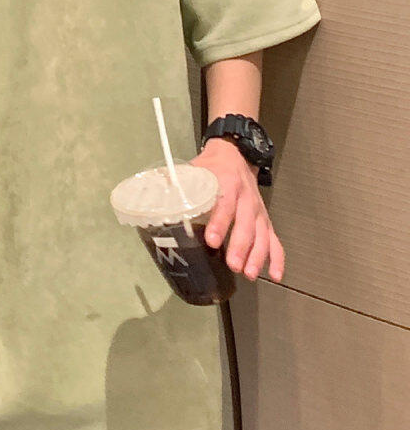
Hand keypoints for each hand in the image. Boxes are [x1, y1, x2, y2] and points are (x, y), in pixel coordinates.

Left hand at [188, 138, 284, 282]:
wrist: (235, 154)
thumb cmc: (210, 167)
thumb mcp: (194, 170)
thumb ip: (178, 185)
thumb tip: (153, 201)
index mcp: (227, 184)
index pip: (225, 205)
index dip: (219, 223)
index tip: (211, 241)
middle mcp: (246, 199)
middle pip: (246, 224)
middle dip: (240, 246)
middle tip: (232, 265)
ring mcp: (258, 211)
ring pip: (262, 235)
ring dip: (257, 255)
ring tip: (248, 274)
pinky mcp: (265, 220)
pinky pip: (275, 240)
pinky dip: (277, 258)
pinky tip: (274, 275)